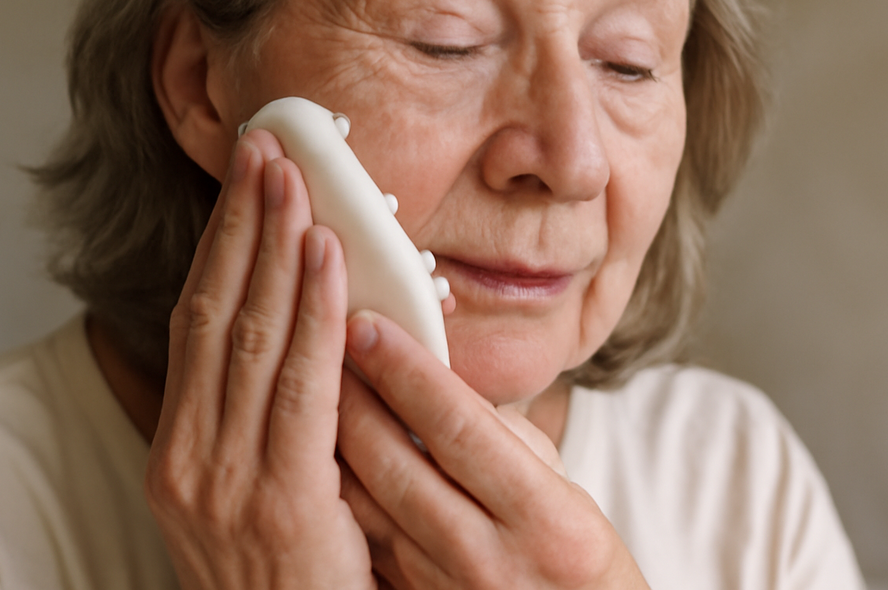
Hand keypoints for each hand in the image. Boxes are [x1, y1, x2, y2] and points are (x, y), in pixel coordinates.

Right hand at [145, 132, 374, 589]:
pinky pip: (299, 386)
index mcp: (179, 451)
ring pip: (250, 334)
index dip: (220, 246)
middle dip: (241, 223)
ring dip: (274, 247)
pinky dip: (314, 314)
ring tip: (294, 177)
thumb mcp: (261, 495)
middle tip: (267, 149)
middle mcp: (187, 458)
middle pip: (212, 311)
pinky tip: (326, 257)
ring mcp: (223, 480)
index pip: (195, 323)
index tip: (244, 183)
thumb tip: (311, 334)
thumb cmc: (289, 580)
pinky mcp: (278, 499)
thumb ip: (273, 421)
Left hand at [337, 311, 649, 589]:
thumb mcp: (564, 489)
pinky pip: (363, 540)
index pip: (460, 427)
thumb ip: (501, 437)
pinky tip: (317, 450)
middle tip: (322, 340)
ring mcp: (447, 589)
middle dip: (351, 394)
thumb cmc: (576, 560)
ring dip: (332, 439)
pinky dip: (336, 491)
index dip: (406, 371)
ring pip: (366, 505)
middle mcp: (493, 557)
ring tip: (311, 385)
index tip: (368, 325)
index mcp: (547, 518)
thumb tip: (431, 378)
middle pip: (397, 463)